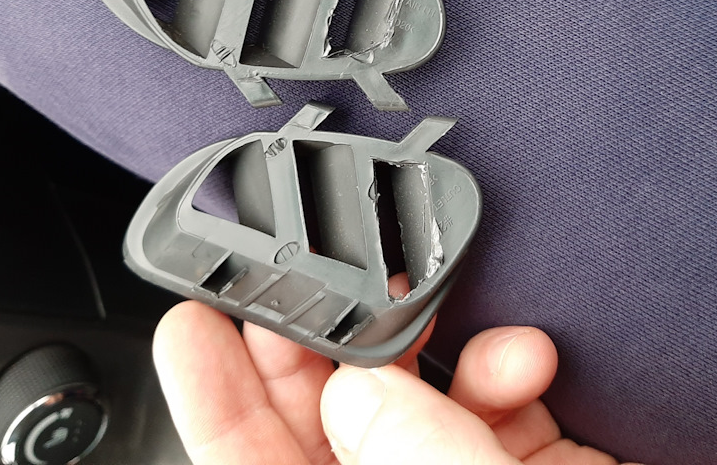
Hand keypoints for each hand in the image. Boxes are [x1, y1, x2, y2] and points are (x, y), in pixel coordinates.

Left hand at [153, 285, 638, 464]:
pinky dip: (506, 369)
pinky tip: (526, 360)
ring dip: (431, 345)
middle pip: (325, 420)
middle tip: (308, 270)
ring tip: (441, 313)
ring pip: (413, 398)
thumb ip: (408, 457)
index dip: (212, 395)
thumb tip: (356, 392)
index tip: (190, 320)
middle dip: (320, 338)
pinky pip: (495, 401)